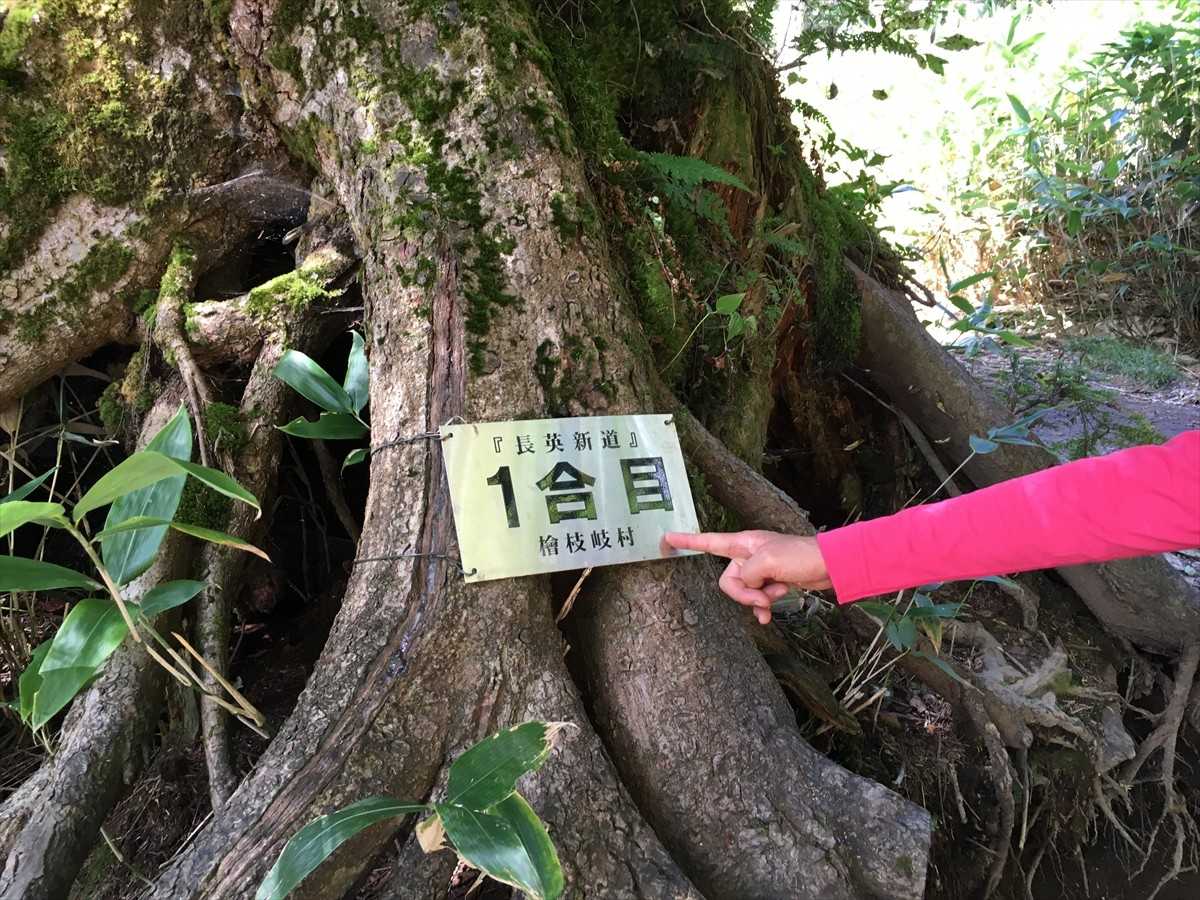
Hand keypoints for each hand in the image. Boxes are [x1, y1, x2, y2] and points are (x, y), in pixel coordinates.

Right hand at [663, 530, 831, 624]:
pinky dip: (762, 607)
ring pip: (743, 591)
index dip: (687, 542)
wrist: (830, 566)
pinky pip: (756, 598)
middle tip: (763, 597)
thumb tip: (745, 585)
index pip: (708, 542)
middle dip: (743, 593)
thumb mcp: (768, 562)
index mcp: (743, 544)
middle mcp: (747, 555)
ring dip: (758, 600)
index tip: (665, 538)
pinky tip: (769, 614)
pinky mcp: (771, 582)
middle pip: (728, 579)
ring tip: (776, 597)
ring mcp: (759, 570)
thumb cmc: (800, 556)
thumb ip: (747, 574)